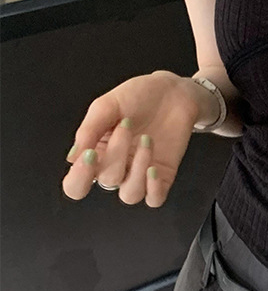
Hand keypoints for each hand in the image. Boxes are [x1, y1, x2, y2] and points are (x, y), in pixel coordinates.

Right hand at [61, 70, 202, 207]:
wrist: (172, 91)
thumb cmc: (137, 96)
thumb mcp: (107, 106)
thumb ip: (89, 130)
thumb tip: (72, 158)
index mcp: (95, 154)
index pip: (76, 184)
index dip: (79, 177)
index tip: (90, 154)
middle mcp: (115, 168)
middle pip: (107, 181)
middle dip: (116, 154)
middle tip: (126, 126)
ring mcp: (139, 174)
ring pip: (130, 194)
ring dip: (138, 168)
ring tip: (147, 140)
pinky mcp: (163, 176)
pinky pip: (154, 199)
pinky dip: (153, 188)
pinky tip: (154, 168)